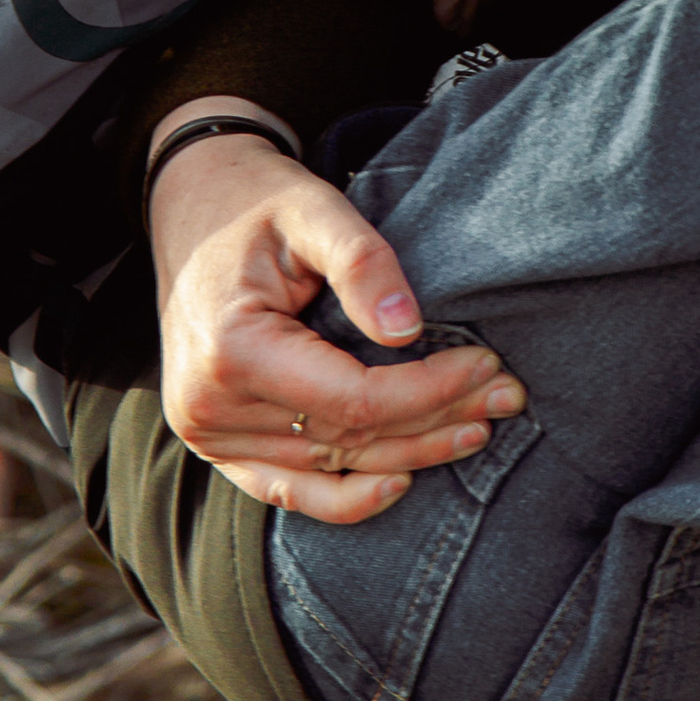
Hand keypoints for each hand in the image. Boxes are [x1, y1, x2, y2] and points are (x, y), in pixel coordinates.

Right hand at [152, 129, 523, 520]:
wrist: (193, 208)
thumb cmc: (256, 203)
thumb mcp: (312, 208)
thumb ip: (361, 262)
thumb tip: (408, 330)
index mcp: (231, 350)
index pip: (355, 399)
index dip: (430, 390)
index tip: (488, 364)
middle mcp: (210, 406)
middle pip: (350, 437)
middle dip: (438, 419)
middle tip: (507, 396)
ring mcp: (207, 434)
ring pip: (332, 466)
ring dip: (411, 453)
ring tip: (478, 428)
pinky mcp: (215, 443)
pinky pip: (286, 490)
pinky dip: (345, 497)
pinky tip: (401, 482)